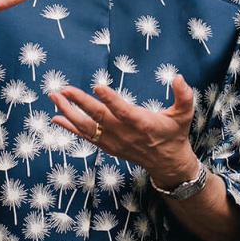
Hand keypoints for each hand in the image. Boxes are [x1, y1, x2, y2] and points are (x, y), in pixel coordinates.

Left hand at [49, 74, 199, 187]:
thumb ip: (184, 96)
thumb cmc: (174, 134)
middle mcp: (125, 134)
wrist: (167, 163)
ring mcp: (114, 141)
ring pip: (88, 128)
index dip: (111, 100)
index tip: (97, 87)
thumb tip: (180, 77)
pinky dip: (71, 128)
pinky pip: (86, 137)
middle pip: (99, 118)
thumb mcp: (184, 114)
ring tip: (54, 98)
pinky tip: (56, 118)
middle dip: (80, 103)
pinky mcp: (108, 146)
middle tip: (64, 89)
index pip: (123, 111)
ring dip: (69, 113)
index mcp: (143, 123)